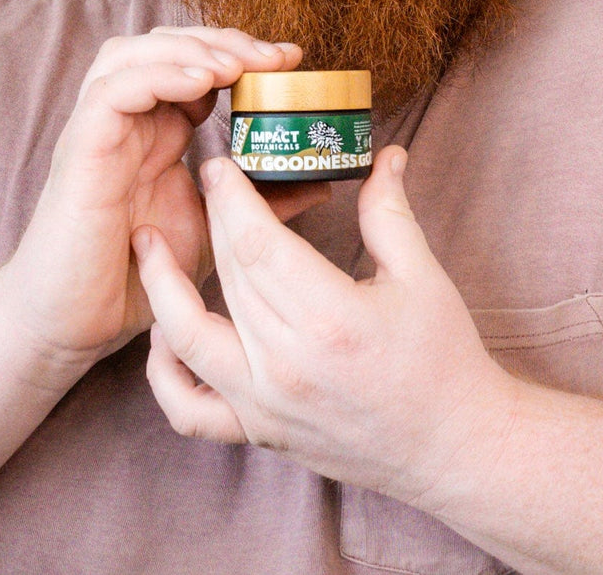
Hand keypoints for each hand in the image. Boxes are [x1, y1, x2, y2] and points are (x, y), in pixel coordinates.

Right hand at [0, 27, 314, 377]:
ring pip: (131, 53)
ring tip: (238, 66)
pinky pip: (112, 91)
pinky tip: (201, 84)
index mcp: (156, 132)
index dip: (239, 51)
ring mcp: (99, 132)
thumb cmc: (134, 278)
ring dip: (189, 49)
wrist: (73, 325)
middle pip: (162, 43)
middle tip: (275, 57)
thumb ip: (259, 203)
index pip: (191, 62)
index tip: (292, 61)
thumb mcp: (214, 231)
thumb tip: (319, 184)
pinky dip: (157, 76)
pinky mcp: (81, 150)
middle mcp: (126, 122)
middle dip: (221, 39)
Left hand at [133, 147, 511, 507]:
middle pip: (227, 276)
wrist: (454, 447)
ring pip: (190, 336)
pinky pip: (189, 409)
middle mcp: (289, 365)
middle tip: (202, 180)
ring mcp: (267, 405)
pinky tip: (162, 333)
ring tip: (148, 241)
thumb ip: (389, 212)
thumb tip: (384, 154)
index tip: (218, 163)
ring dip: (162, 286)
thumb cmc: (444, 361)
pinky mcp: (259, 431)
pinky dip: (163, 373)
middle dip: (210, 220)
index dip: (231, 197)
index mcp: (332, 319)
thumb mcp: (423, 277)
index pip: (258, 244)